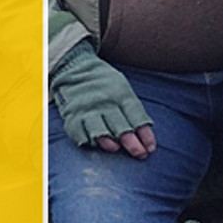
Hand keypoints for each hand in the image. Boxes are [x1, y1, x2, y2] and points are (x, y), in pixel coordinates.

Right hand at [51, 41, 155, 158]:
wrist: (75, 67)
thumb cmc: (104, 82)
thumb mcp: (122, 88)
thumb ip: (133, 110)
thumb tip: (145, 137)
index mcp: (121, 94)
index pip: (137, 117)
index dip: (145, 134)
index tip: (150, 148)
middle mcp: (105, 102)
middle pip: (121, 126)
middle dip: (132, 143)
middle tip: (140, 154)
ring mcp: (87, 109)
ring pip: (99, 130)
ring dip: (108, 142)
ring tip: (115, 149)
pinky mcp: (72, 115)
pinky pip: (79, 132)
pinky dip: (86, 140)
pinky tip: (94, 144)